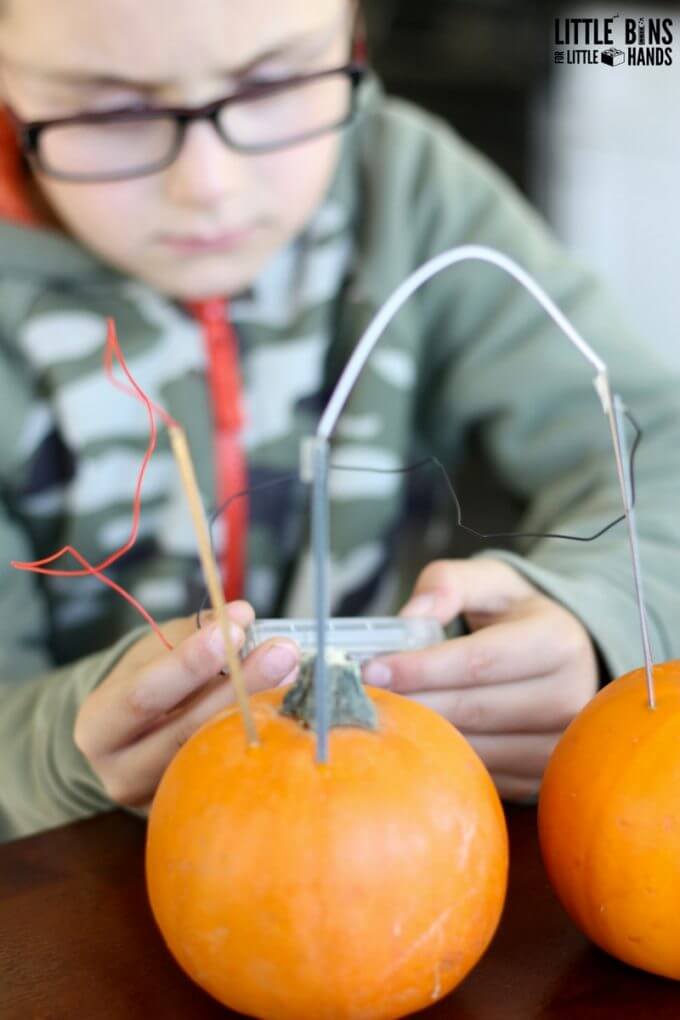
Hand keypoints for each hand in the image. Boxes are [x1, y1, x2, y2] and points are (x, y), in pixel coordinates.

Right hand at [74, 601, 299, 812]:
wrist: (124, 741)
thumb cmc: (141, 684)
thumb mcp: (152, 652)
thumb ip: (193, 632)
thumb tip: (241, 615)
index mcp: (99, 727)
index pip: (144, 695)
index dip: (190, 663)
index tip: (234, 631)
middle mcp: (121, 772)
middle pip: (186, 731)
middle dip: (240, 686)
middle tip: (283, 652)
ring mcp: (156, 798)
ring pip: (213, 754)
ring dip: (259, 711)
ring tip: (293, 674)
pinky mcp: (187, 807)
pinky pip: (227, 771)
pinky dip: (258, 737)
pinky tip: (285, 709)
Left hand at [363, 559, 598, 800]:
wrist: (565, 658)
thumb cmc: (514, 616)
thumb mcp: (489, 582)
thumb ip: (448, 584)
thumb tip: (410, 618)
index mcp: (558, 642)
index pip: (479, 660)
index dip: (421, 667)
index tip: (371, 668)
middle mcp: (569, 698)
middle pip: (471, 708)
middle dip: (410, 701)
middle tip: (358, 694)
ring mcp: (557, 746)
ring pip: (473, 747)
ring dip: (420, 733)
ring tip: (377, 714)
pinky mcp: (539, 778)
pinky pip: (478, 774)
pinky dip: (440, 758)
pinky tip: (410, 738)